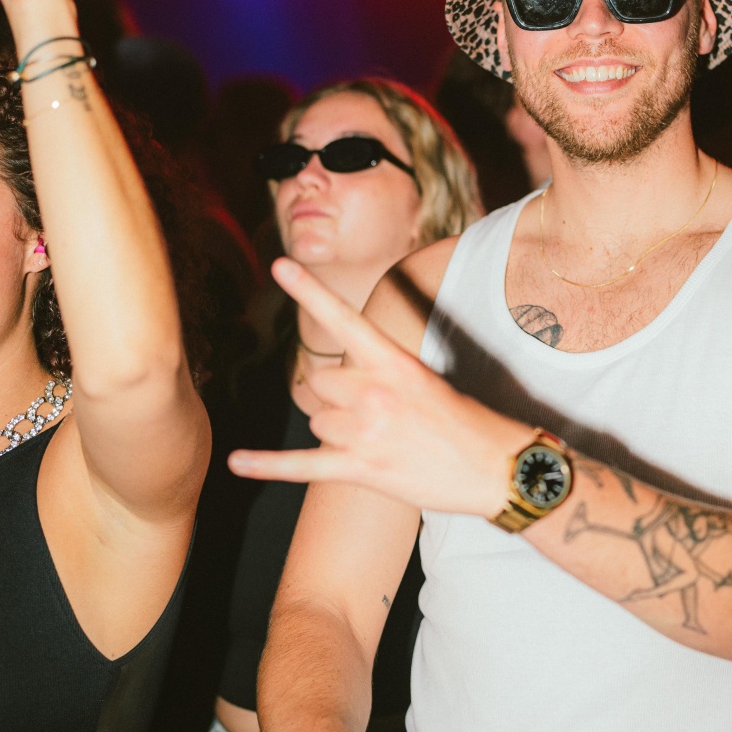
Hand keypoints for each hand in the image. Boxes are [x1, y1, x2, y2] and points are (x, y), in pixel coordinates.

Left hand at [228, 257, 521, 513]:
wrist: (495, 467)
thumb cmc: (464, 421)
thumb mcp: (425, 379)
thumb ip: (379, 373)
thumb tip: (335, 386)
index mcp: (394, 361)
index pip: (343, 318)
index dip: (309, 290)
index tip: (280, 264)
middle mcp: (374, 390)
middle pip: (320, 384)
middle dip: (336, 399)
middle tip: (376, 417)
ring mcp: (365, 430)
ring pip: (316, 422)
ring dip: (336, 432)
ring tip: (381, 443)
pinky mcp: (360, 467)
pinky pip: (301, 465)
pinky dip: (266, 466)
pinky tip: (236, 462)